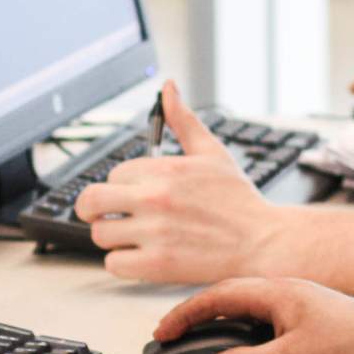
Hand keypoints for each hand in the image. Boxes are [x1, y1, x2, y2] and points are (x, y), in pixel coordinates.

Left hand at [75, 81, 282, 283]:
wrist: (263, 242)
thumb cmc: (238, 200)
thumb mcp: (211, 152)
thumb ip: (182, 120)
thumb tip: (168, 88)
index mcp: (163, 170)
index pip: (113, 174)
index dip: (121, 186)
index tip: (134, 195)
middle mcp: (154, 198)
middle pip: (90, 201)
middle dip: (93, 209)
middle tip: (106, 215)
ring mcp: (154, 233)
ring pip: (100, 235)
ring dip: (114, 238)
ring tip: (136, 238)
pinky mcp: (157, 265)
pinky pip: (114, 264)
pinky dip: (124, 263)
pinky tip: (143, 257)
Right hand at [152, 278, 353, 353]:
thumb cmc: (350, 347)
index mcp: (275, 292)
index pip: (217, 297)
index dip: (185, 314)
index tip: (165, 330)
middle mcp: (283, 289)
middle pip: (226, 295)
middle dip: (194, 314)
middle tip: (171, 333)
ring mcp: (294, 299)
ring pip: (243, 303)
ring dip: (216, 317)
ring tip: (195, 337)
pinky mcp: (303, 313)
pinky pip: (259, 313)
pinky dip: (237, 324)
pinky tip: (236, 341)